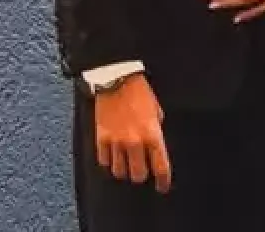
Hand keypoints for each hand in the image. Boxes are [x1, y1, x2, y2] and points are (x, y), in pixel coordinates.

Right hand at [93, 73, 171, 193]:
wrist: (116, 77)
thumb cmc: (138, 90)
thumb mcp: (155, 109)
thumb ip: (155, 129)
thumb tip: (154, 143)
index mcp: (152, 134)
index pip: (161, 167)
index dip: (163, 181)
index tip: (162, 186)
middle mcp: (135, 142)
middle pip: (138, 175)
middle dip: (141, 175)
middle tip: (142, 170)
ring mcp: (116, 142)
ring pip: (119, 172)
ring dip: (124, 170)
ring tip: (125, 163)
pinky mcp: (101, 139)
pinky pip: (104, 161)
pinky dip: (109, 161)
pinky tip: (112, 155)